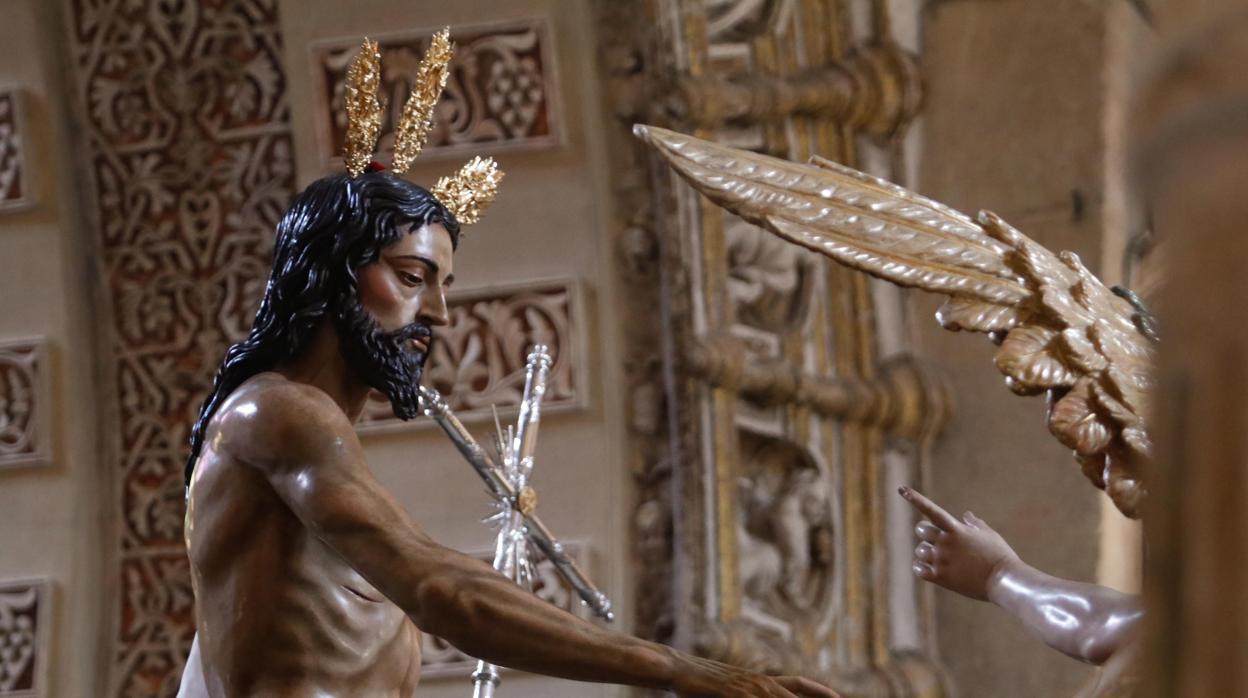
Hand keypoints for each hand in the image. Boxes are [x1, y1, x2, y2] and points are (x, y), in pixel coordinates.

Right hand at [671, 653, 840, 697]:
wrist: (678, 668)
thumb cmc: (700, 683)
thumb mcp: (730, 689)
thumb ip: (745, 692)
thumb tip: (755, 692)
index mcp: (760, 680)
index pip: (798, 683)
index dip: (820, 691)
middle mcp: (759, 682)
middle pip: (795, 695)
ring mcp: (747, 688)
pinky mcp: (734, 693)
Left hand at [898, 486, 1019, 601]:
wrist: (1005, 581)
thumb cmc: (1000, 556)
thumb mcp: (989, 535)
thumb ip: (975, 524)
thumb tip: (966, 515)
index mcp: (956, 529)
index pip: (931, 510)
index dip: (915, 499)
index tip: (901, 489)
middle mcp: (945, 542)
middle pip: (921, 530)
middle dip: (927, 533)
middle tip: (938, 540)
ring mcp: (942, 560)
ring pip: (920, 551)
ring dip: (927, 553)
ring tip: (945, 560)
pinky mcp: (941, 577)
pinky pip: (918, 569)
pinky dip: (921, 568)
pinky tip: (930, 570)